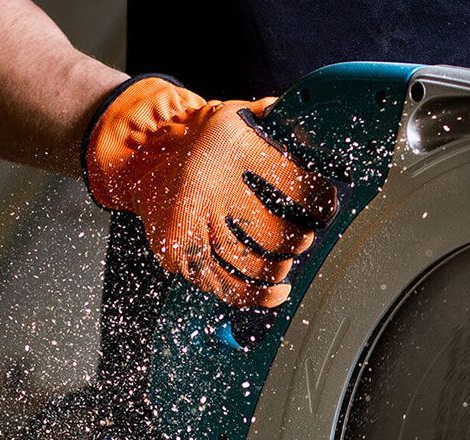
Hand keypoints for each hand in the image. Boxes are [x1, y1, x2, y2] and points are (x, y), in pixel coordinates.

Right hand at [85, 76, 336, 307]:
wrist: (143, 156)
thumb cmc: (202, 140)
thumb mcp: (238, 114)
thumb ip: (276, 123)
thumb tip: (319, 131)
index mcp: (232, 147)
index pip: (293, 184)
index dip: (319, 203)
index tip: (326, 208)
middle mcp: (210, 186)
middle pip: (273, 235)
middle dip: (297, 242)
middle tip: (304, 238)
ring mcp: (192, 223)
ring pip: (249, 265)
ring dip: (277, 270)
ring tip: (287, 264)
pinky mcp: (179, 252)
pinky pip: (223, 286)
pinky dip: (255, 296)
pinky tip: (276, 293)